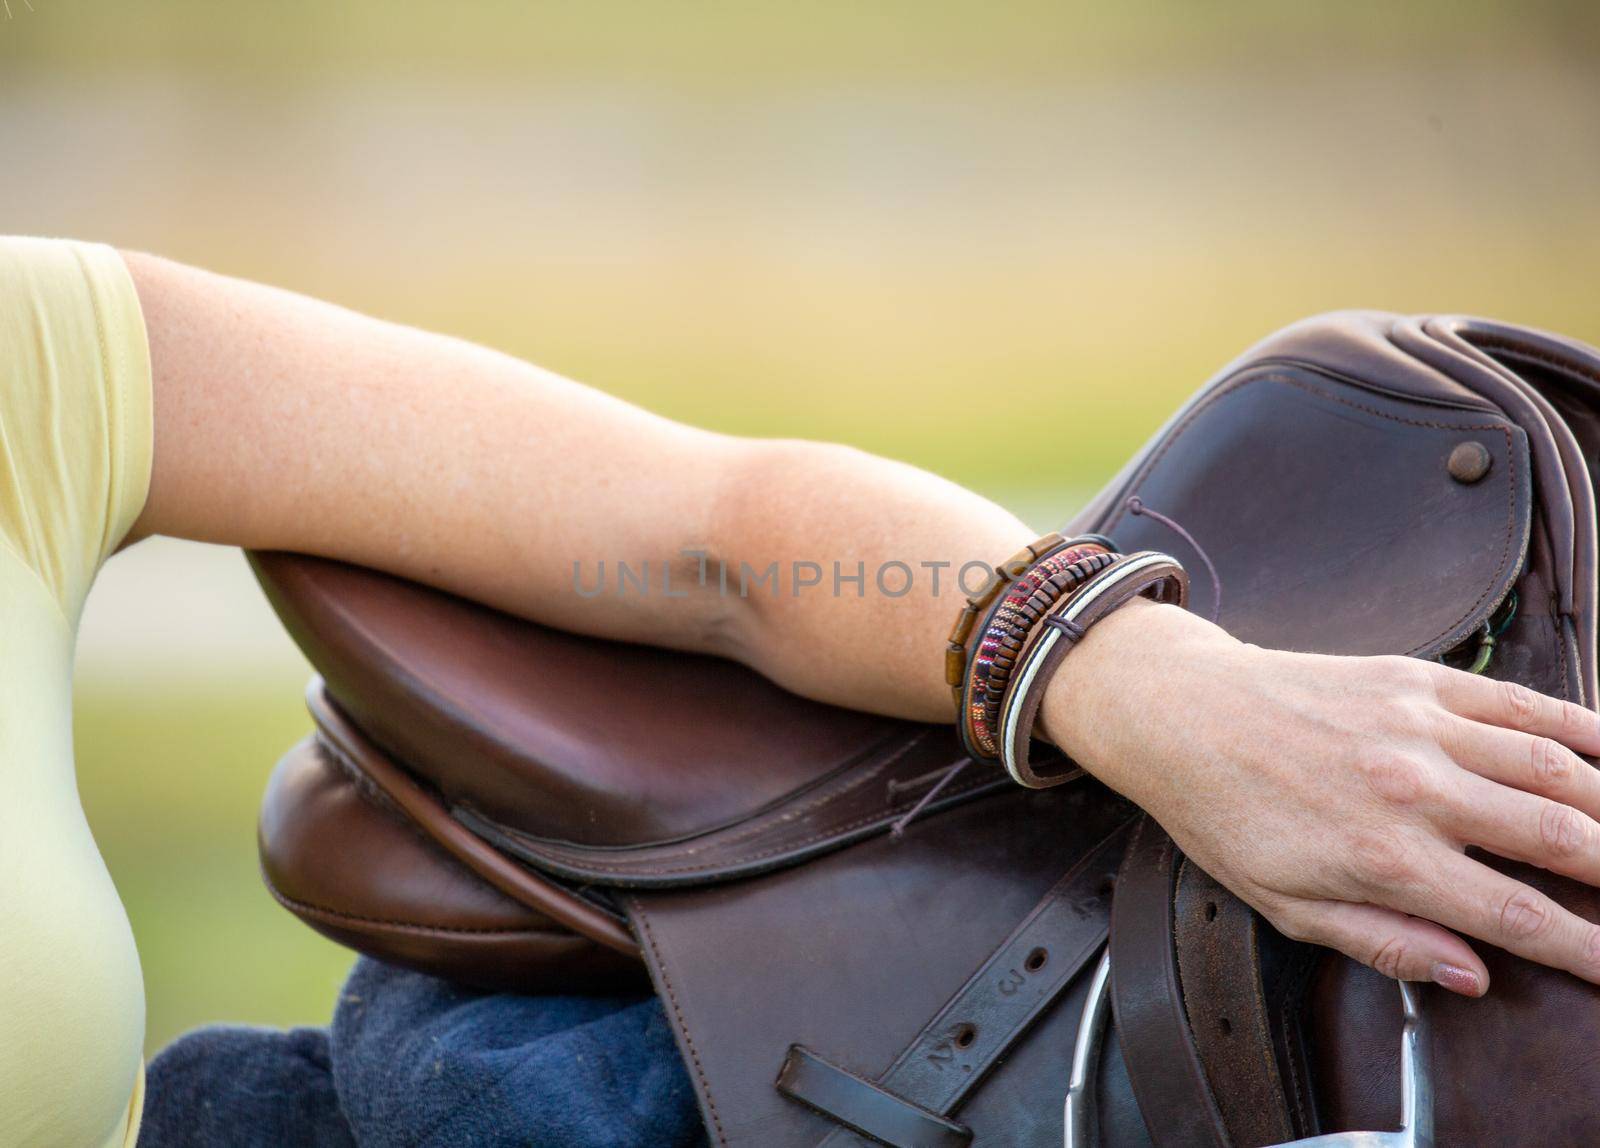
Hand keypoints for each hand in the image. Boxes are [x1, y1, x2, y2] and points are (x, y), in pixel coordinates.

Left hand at [1039, 598, 1599, 996]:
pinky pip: (1520, 703)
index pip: (1518, 916)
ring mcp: (1420, 726)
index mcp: (1384, 858)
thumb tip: (1471, 974)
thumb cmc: (1225, 813)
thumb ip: (1384, 943)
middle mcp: (1414, 790)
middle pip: (1559, 838)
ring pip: (1555, 768)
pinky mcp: (1416, 679)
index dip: (1586, 949)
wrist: (1180, 713)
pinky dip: (1579, 728)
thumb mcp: (1285, 906)